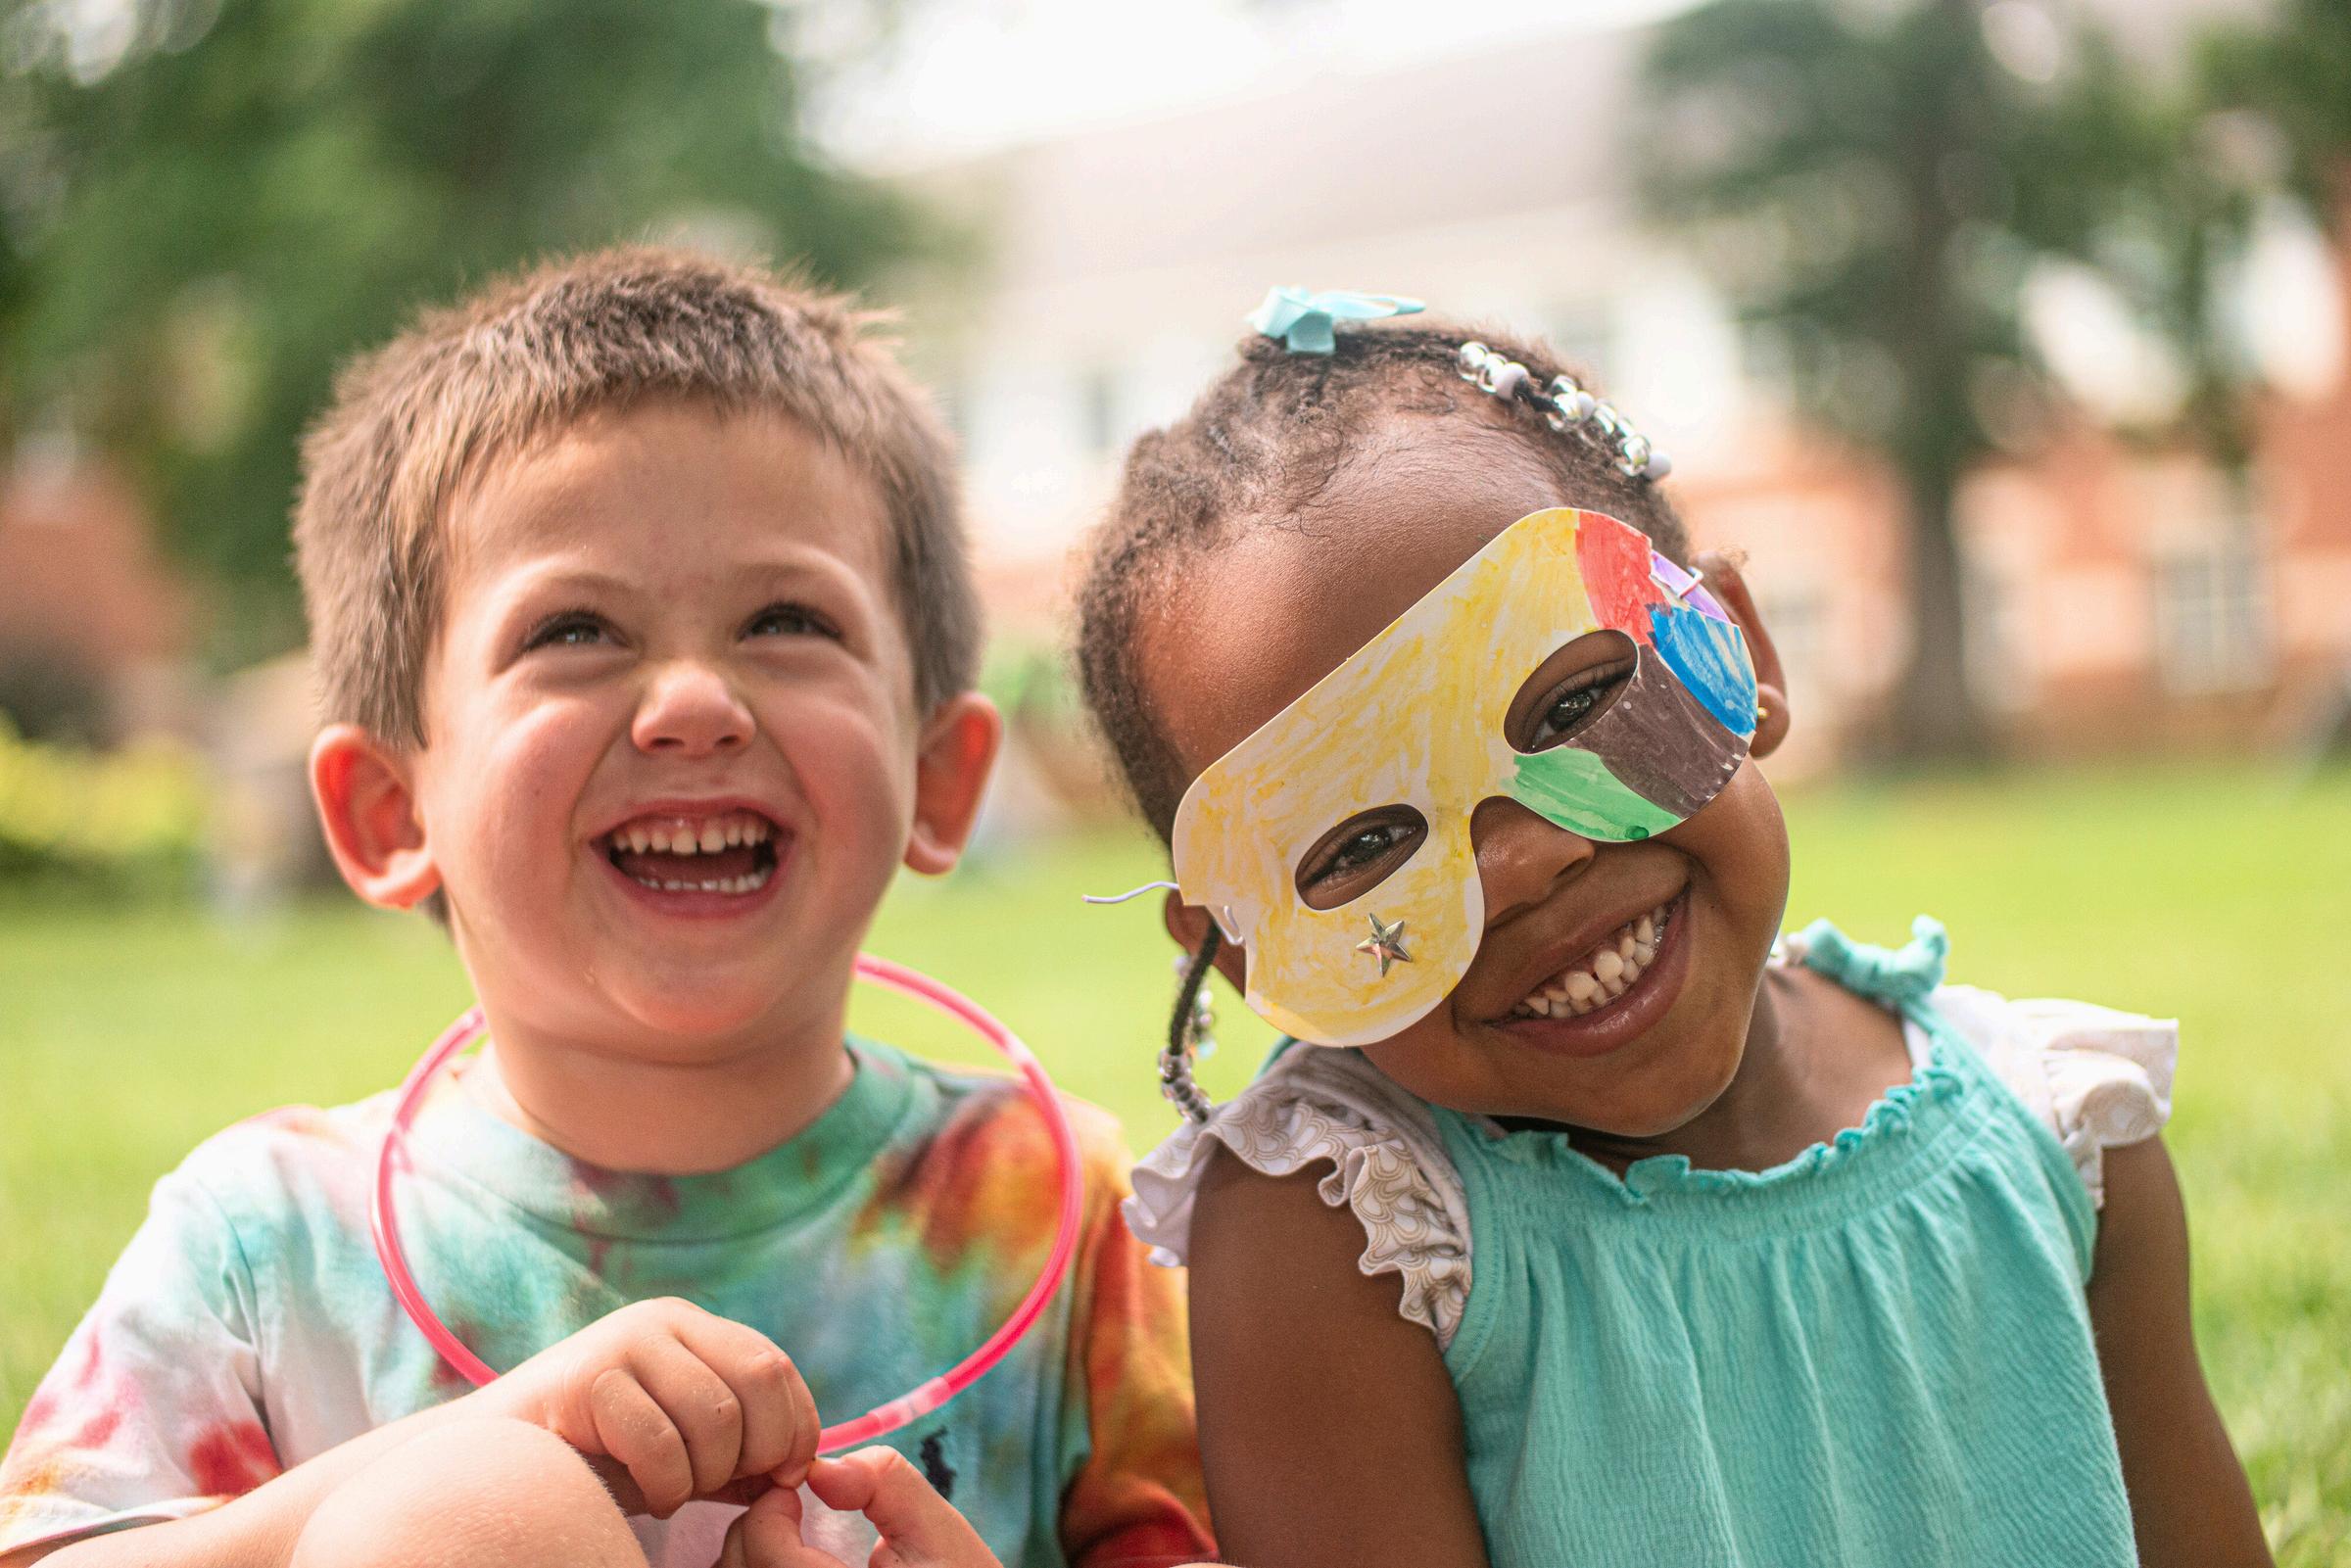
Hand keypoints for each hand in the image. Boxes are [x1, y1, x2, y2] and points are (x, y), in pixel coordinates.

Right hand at [479, 1296, 819, 1518]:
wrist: (494, 1461)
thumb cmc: (599, 1458)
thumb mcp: (682, 1446)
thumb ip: (738, 1450)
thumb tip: (803, 1470)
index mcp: (692, 1327)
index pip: (775, 1367)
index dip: (796, 1427)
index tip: (783, 1477)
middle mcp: (663, 1321)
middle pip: (758, 1380)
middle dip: (759, 1450)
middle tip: (723, 1487)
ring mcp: (624, 1343)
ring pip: (717, 1417)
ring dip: (705, 1476)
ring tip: (674, 1490)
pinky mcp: (588, 1379)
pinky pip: (662, 1443)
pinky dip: (666, 1488)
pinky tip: (646, 1496)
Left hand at [715, 1448, 1002, 1567]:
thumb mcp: (941, 1534)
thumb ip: (887, 1484)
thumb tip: (824, 1468)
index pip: (764, 1548)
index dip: (771, 1507)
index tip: (795, 1490)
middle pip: (735, 1567)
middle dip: (754, 1530)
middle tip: (786, 1511)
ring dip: (747, 1557)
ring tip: (783, 1540)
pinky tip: (783, 1564)